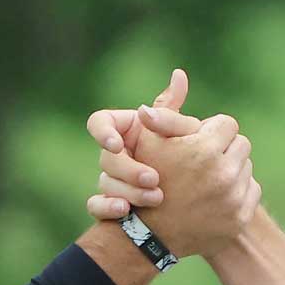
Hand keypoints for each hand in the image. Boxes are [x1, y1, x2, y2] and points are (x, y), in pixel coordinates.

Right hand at [84, 69, 189, 217]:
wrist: (187, 201)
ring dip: (128, 190)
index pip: (100, 122)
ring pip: (105, 183)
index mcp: (123, 131)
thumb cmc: (182, 157)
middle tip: (154, 178)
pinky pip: (97, 206)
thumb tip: (179, 74)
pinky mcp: (110, 204)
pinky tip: (125, 210)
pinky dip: (107, 207)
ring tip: (156, 197)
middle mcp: (112, 155)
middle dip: (129, 169)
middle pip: (106, 158)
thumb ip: (174, 110)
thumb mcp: (179, 132)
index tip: (117, 144)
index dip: (103, 132)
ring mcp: (109, 180)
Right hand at [112, 106, 257, 257]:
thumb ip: (167, 107)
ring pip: (246, 167)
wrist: (148, 234)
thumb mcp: (150, 140)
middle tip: (202, 160)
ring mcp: (233, 198)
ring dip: (230, 169)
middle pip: (240, 144)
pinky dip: (237, 192)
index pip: (226, 124)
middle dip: (223, 149)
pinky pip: (251, 191)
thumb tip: (180, 73)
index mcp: (204, 150)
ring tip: (206, 178)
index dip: (210, 131)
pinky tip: (214, 196)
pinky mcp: (240, 217)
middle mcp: (223, 174)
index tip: (196, 142)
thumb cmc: (146, 178)